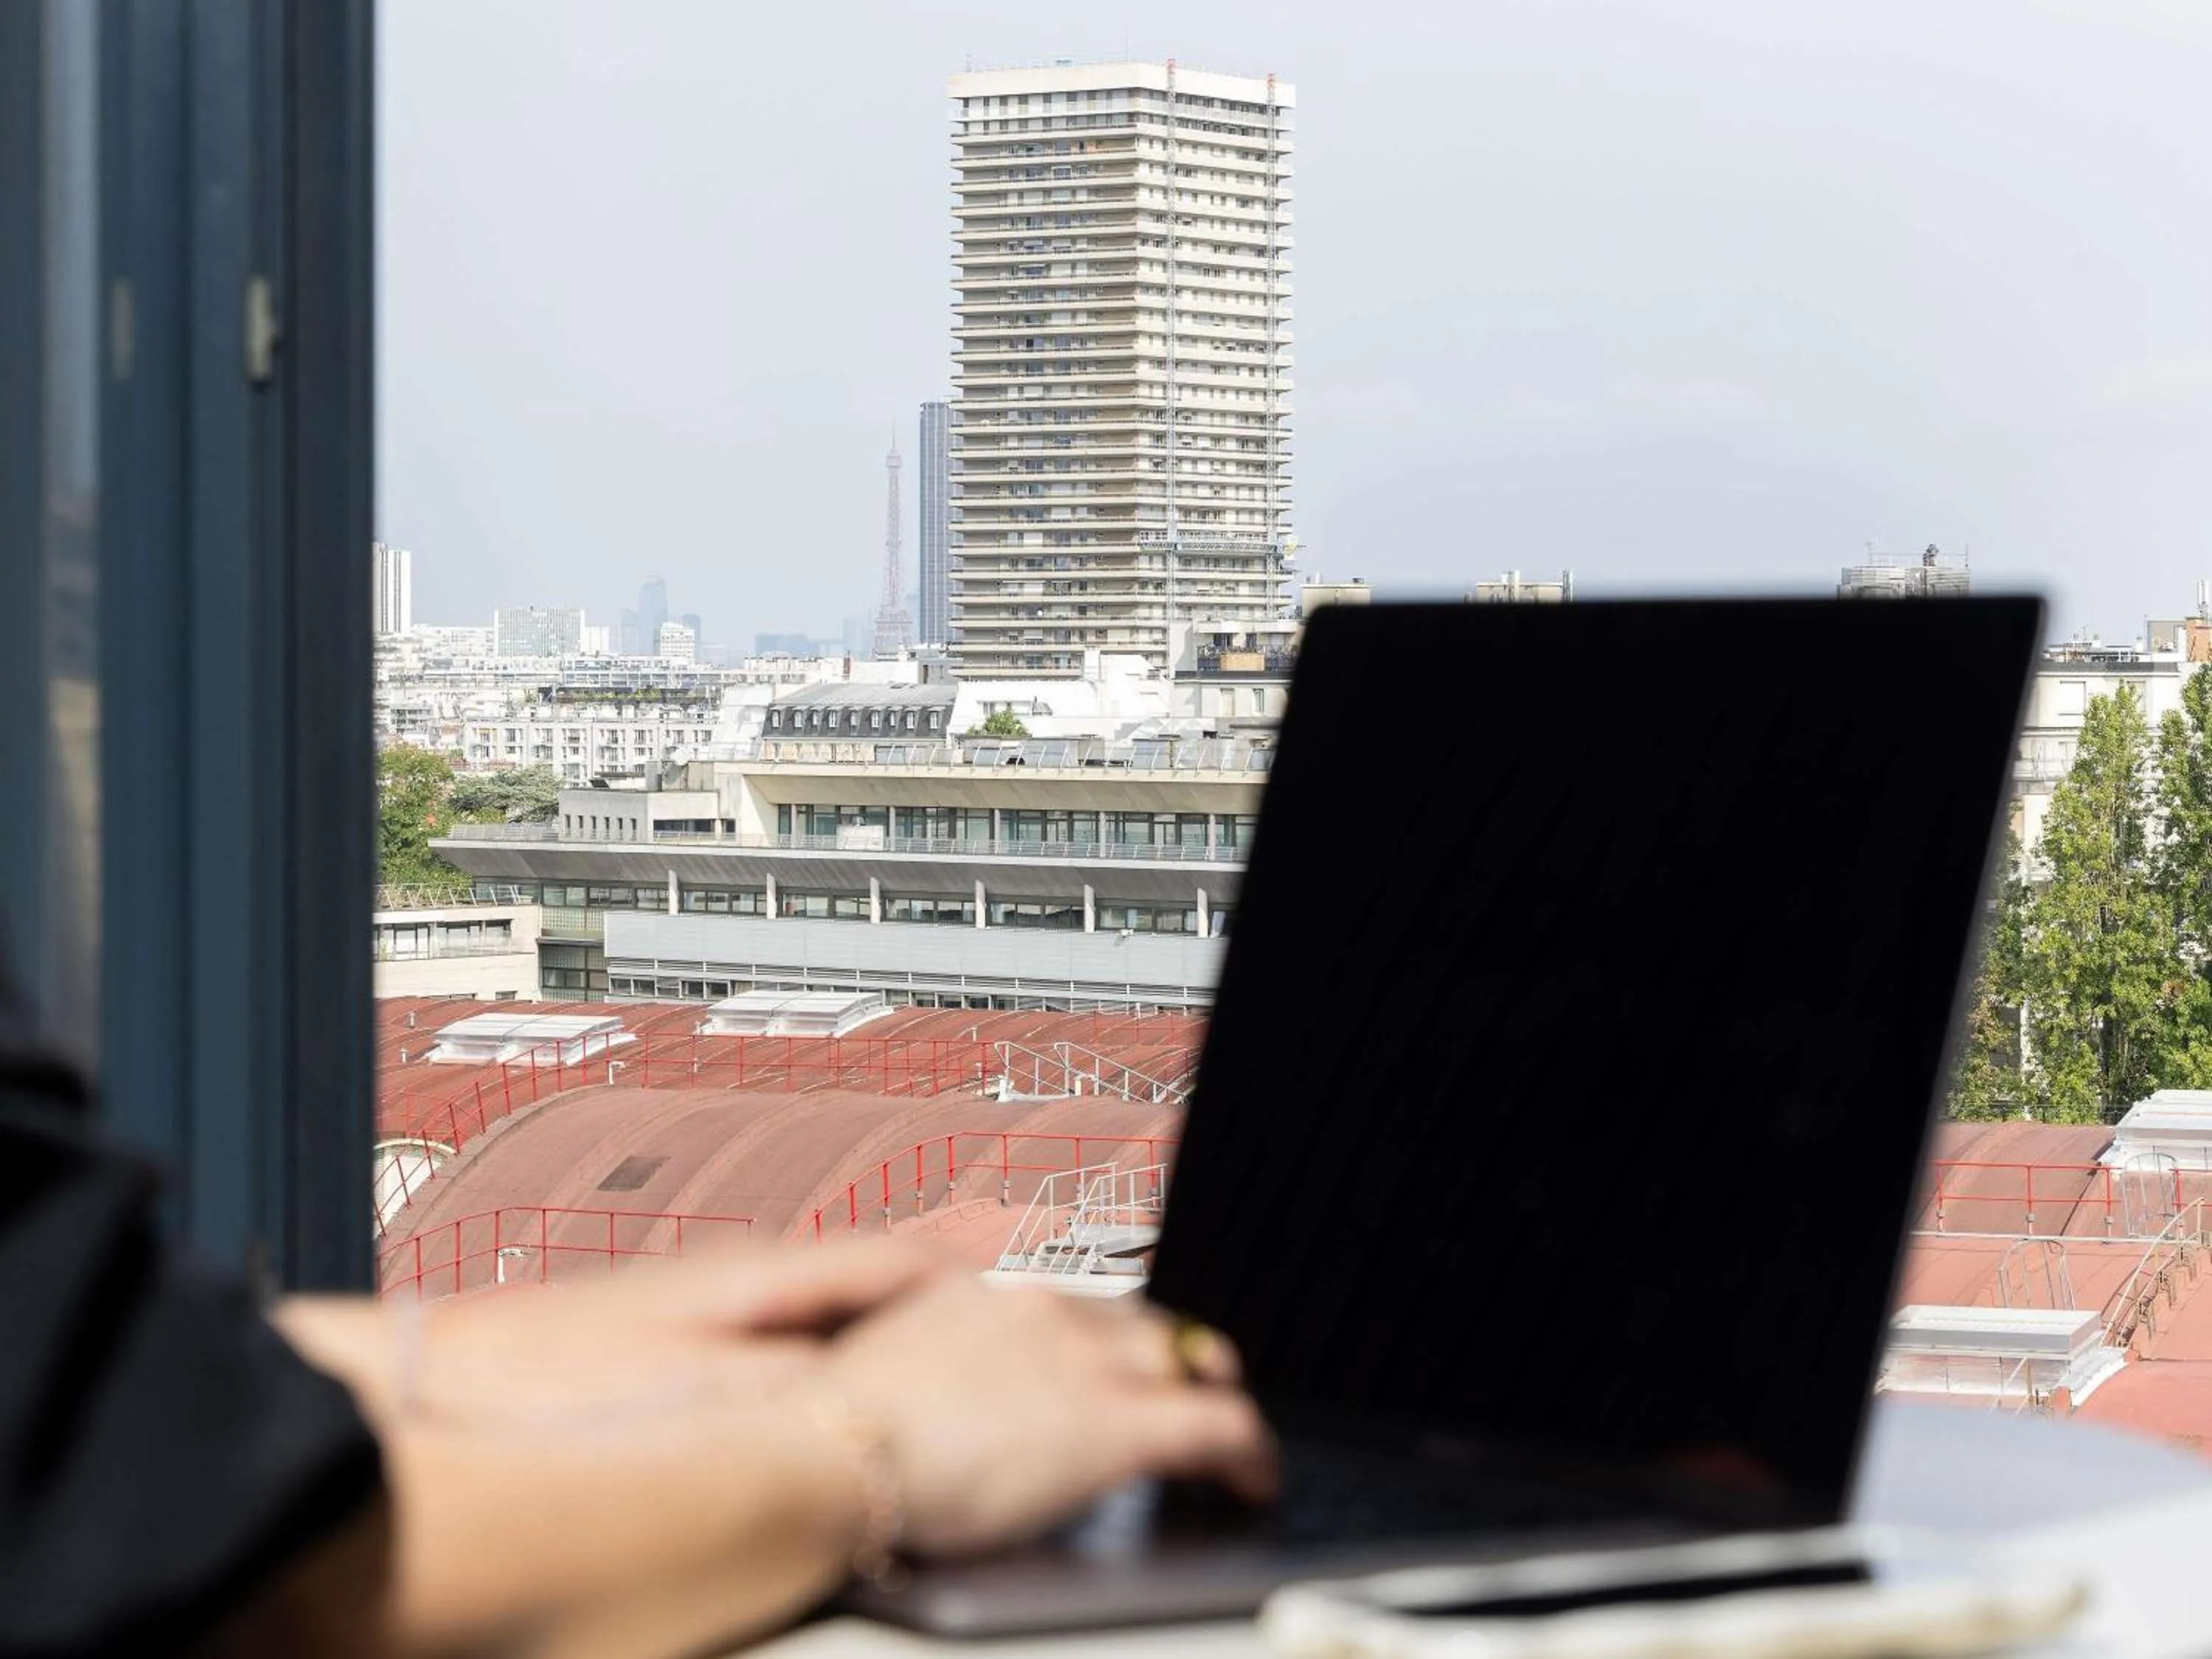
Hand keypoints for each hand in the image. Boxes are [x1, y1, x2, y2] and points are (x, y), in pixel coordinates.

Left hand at [289, 1238, 954, 1430]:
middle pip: (863, 1272)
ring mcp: (700, 1300)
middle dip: (932, 1291)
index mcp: (757, 1275)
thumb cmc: (549, 1390)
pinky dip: (827, 1344)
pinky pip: (783, 1326)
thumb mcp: (697, 1395)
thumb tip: (878, 1382)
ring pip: (822, 1301)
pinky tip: (825, 1377)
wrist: (430, 1383)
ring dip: (880, 1319)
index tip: (1015, 1279)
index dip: (962, 1275)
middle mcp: (734, 1274)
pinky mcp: (666, 1334)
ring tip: (931, 1339)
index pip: (890, 1260)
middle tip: (996, 1305)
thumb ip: (799, 1383)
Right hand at [821, 1275, 1275, 1555]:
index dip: (1119, 1340)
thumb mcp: (890, 1374)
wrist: (834, 1446)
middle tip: (1200, 1389)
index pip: (1083, 1307)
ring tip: (1234, 1443)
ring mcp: (1088, 1363)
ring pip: (1186, 1365)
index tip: (1129, 1364)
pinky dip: (1247, 1451)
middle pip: (1145, 1326)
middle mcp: (1049, 1313)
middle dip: (1179, 1358)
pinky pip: (1216, 1427)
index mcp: (992, 1295)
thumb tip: (940, 1400)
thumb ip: (933, 1369)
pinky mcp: (1118, 1423)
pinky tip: (1254, 1479)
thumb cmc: (835, 1430)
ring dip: (1213, 1399)